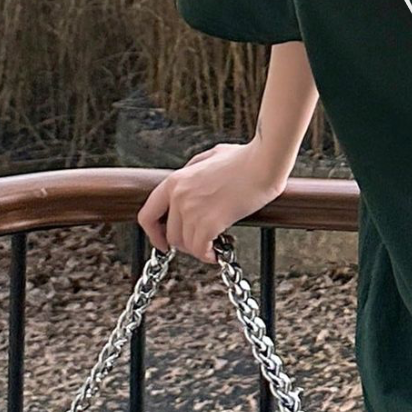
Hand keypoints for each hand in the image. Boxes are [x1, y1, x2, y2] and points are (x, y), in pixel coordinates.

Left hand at [137, 141, 287, 264]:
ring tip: (212, 246)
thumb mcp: (210, 156)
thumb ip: (192, 169)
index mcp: (176, 181)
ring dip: (198, 249)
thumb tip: (189, 181)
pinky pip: (201, 249)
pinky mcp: (209, 222)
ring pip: (185, 244)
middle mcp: (179, 197)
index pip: (147, 215)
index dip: (153, 234)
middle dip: (184, 243)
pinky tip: (217, 253)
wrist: (264, 162)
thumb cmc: (245, 157)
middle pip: (170, 235)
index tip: (163, 241)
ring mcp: (192, 210)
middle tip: (198, 243)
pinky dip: (208, 255)